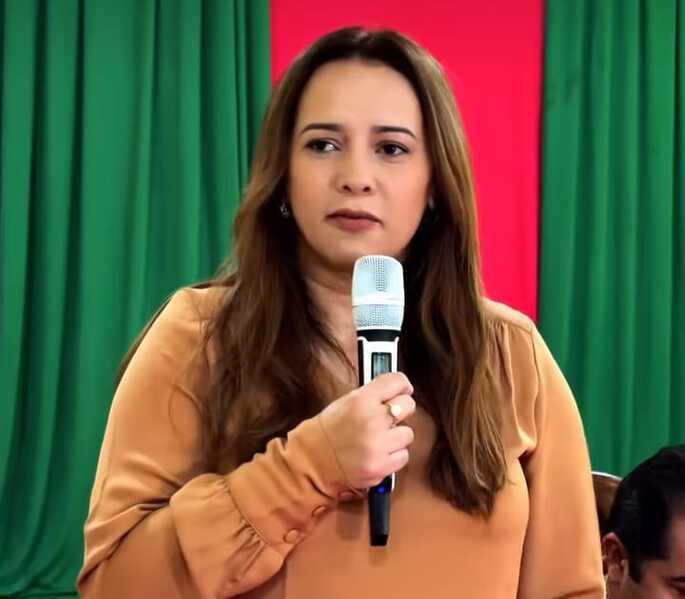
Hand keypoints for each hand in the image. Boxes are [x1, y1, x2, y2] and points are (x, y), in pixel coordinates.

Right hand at [319, 372, 415, 489]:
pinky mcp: (381, 467)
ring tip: (377, 439)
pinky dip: (393, 456)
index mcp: (361, 400)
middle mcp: (372, 420)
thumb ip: (372, 394)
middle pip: (408, 405)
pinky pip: (403, 456)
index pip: (397, 381)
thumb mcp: (346, 401)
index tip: (403, 390)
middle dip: (400, 410)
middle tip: (388, 417)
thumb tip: (399, 388)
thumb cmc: (328, 431)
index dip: (402, 385)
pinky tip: (377, 454)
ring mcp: (378, 445)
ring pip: (407, 434)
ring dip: (396, 437)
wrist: (312, 461)